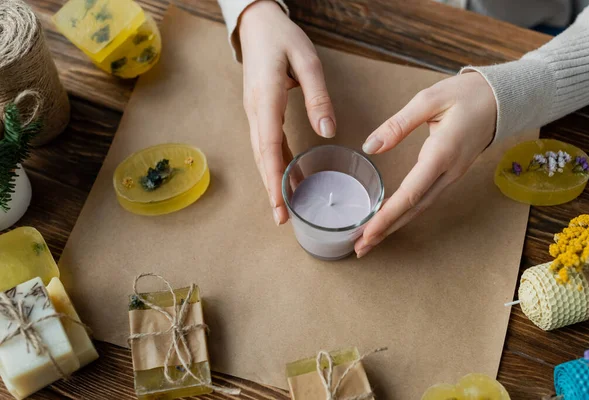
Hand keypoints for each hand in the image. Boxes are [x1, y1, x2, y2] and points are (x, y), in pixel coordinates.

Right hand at [239, 0, 335, 225]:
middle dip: (271, 189)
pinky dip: (277, 162)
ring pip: (262, 153)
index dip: (274, 178)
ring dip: (272, 180)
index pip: (268, 146)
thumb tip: (327, 131)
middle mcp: (255, 110)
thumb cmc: (282, 37)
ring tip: (286, 206)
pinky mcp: (260, 112)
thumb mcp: (307, 60)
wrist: (257, 24)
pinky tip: (290, 175)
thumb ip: (317, 96)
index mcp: (266, 99)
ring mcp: (255, 112)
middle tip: (282, 219)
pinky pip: (267, 143)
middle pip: (261, 157)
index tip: (280, 204)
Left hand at [355, 72, 496, 257]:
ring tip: (369, 240)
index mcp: (442, 154)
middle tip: (360, 249)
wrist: (504, 99)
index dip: (387, 216)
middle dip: (386, 231)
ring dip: (394, 225)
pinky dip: (406, 212)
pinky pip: (426, 199)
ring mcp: (452, 176)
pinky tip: (390, 219)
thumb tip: (370, 147)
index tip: (367, 232)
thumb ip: (398, 125)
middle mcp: (448, 172)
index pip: (410, 193)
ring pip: (420, 208)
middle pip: (414, 209)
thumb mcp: (429, 100)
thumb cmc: (467, 95)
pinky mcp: (451, 174)